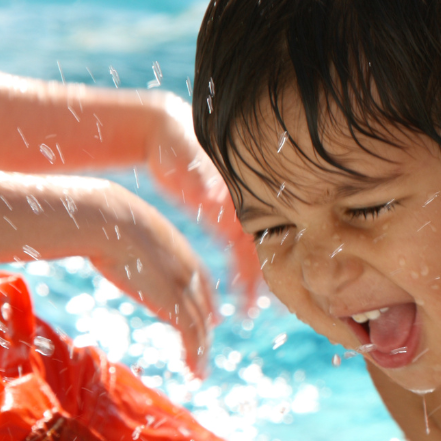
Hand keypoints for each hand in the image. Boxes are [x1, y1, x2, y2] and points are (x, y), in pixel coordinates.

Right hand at [83, 181, 216, 376]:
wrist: (109, 220)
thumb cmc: (105, 219)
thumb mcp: (125, 229)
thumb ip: (125, 239)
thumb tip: (102, 235)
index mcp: (180, 251)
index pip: (201, 283)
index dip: (206, 303)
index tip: (212, 318)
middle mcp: (188, 270)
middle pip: (203, 307)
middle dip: (205, 330)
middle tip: (203, 349)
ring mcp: (183, 288)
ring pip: (200, 327)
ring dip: (200, 352)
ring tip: (199, 372)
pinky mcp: (174, 304)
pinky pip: (192, 336)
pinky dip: (195, 356)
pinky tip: (194, 371)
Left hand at [144, 94, 261, 311]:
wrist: (163, 129)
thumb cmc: (177, 140)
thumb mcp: (189, 157)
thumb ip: (202, 177)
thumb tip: (214, 197)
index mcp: (241, 193)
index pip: (263, 231)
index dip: (269, 261)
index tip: (270, 288)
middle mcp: (246, 205)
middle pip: (266, 247)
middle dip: (270, 279)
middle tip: (276, 310)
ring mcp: (236, 212)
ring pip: (253, 253)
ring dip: (255, 281)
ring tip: (251, 311)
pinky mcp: (222, 217)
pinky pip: (239, 250)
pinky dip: (241, 271)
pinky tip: (239, 292)